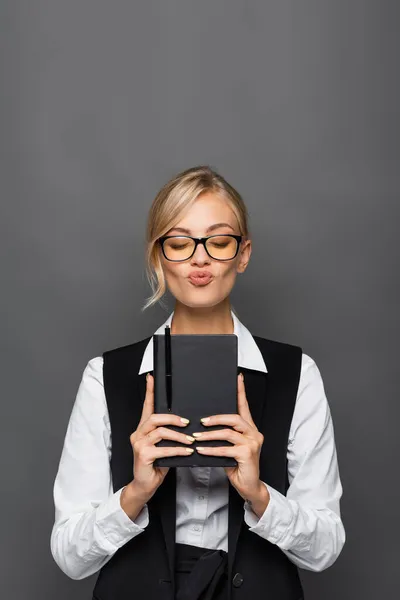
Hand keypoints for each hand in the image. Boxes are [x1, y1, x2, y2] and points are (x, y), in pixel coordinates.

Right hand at [129, 373, 194, 497]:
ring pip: (160, 432)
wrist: (144, 485)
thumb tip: (186, 423)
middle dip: (173, 418)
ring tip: (191, 441)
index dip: (150, 392)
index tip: (152, 377)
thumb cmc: (156, 464)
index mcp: (143, 428)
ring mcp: (139, 444)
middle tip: (188, 423)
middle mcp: (138, 433)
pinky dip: (178, 450)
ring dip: (179, 436)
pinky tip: (188, 452)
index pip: (147, 406)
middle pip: (155, 417)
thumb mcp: (164, 446)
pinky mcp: (143, 455)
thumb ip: (169, 434)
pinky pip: (163, 448)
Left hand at [192, 373, 264, 499]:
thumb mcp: (230, 448)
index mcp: (250, 428)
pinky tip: (201, 450)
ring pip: (228, 433)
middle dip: (216, 418)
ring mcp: (252, 443)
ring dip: (209, 434)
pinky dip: (211, 449)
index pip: (244, 406)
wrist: (249, 486)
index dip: (240, 392)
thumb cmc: (238, 466)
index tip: (237, 378)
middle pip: (234, 418)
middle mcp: (253, 433)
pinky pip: (225, 449)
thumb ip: (224, 436)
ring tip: (196, 436)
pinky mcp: (247, 454)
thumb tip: (204, 426)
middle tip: (201, 421)